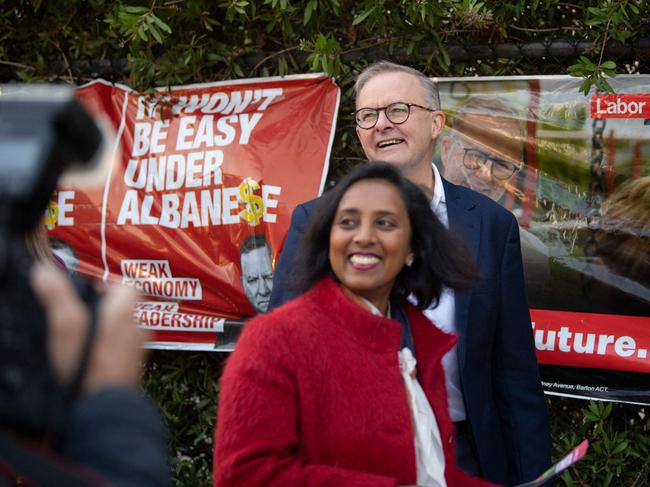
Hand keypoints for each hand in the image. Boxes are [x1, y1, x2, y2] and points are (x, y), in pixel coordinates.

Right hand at [31, 263, 148, 394]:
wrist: (104, 406)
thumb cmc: (89, 367)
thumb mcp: (67, 327)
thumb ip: (58, 297)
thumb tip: (45, 272)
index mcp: (126, 311)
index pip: (127, 285)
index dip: (108, 283)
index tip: (90, 289)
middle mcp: (138, 327)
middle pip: (126, 305)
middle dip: (106, 305)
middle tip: (84, 311)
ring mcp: (139, 348)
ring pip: (126, 326)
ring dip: (109, 326)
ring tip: (86, 334)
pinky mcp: (134, 366)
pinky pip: (124, 347)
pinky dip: (111, 345)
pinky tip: (93, 355)